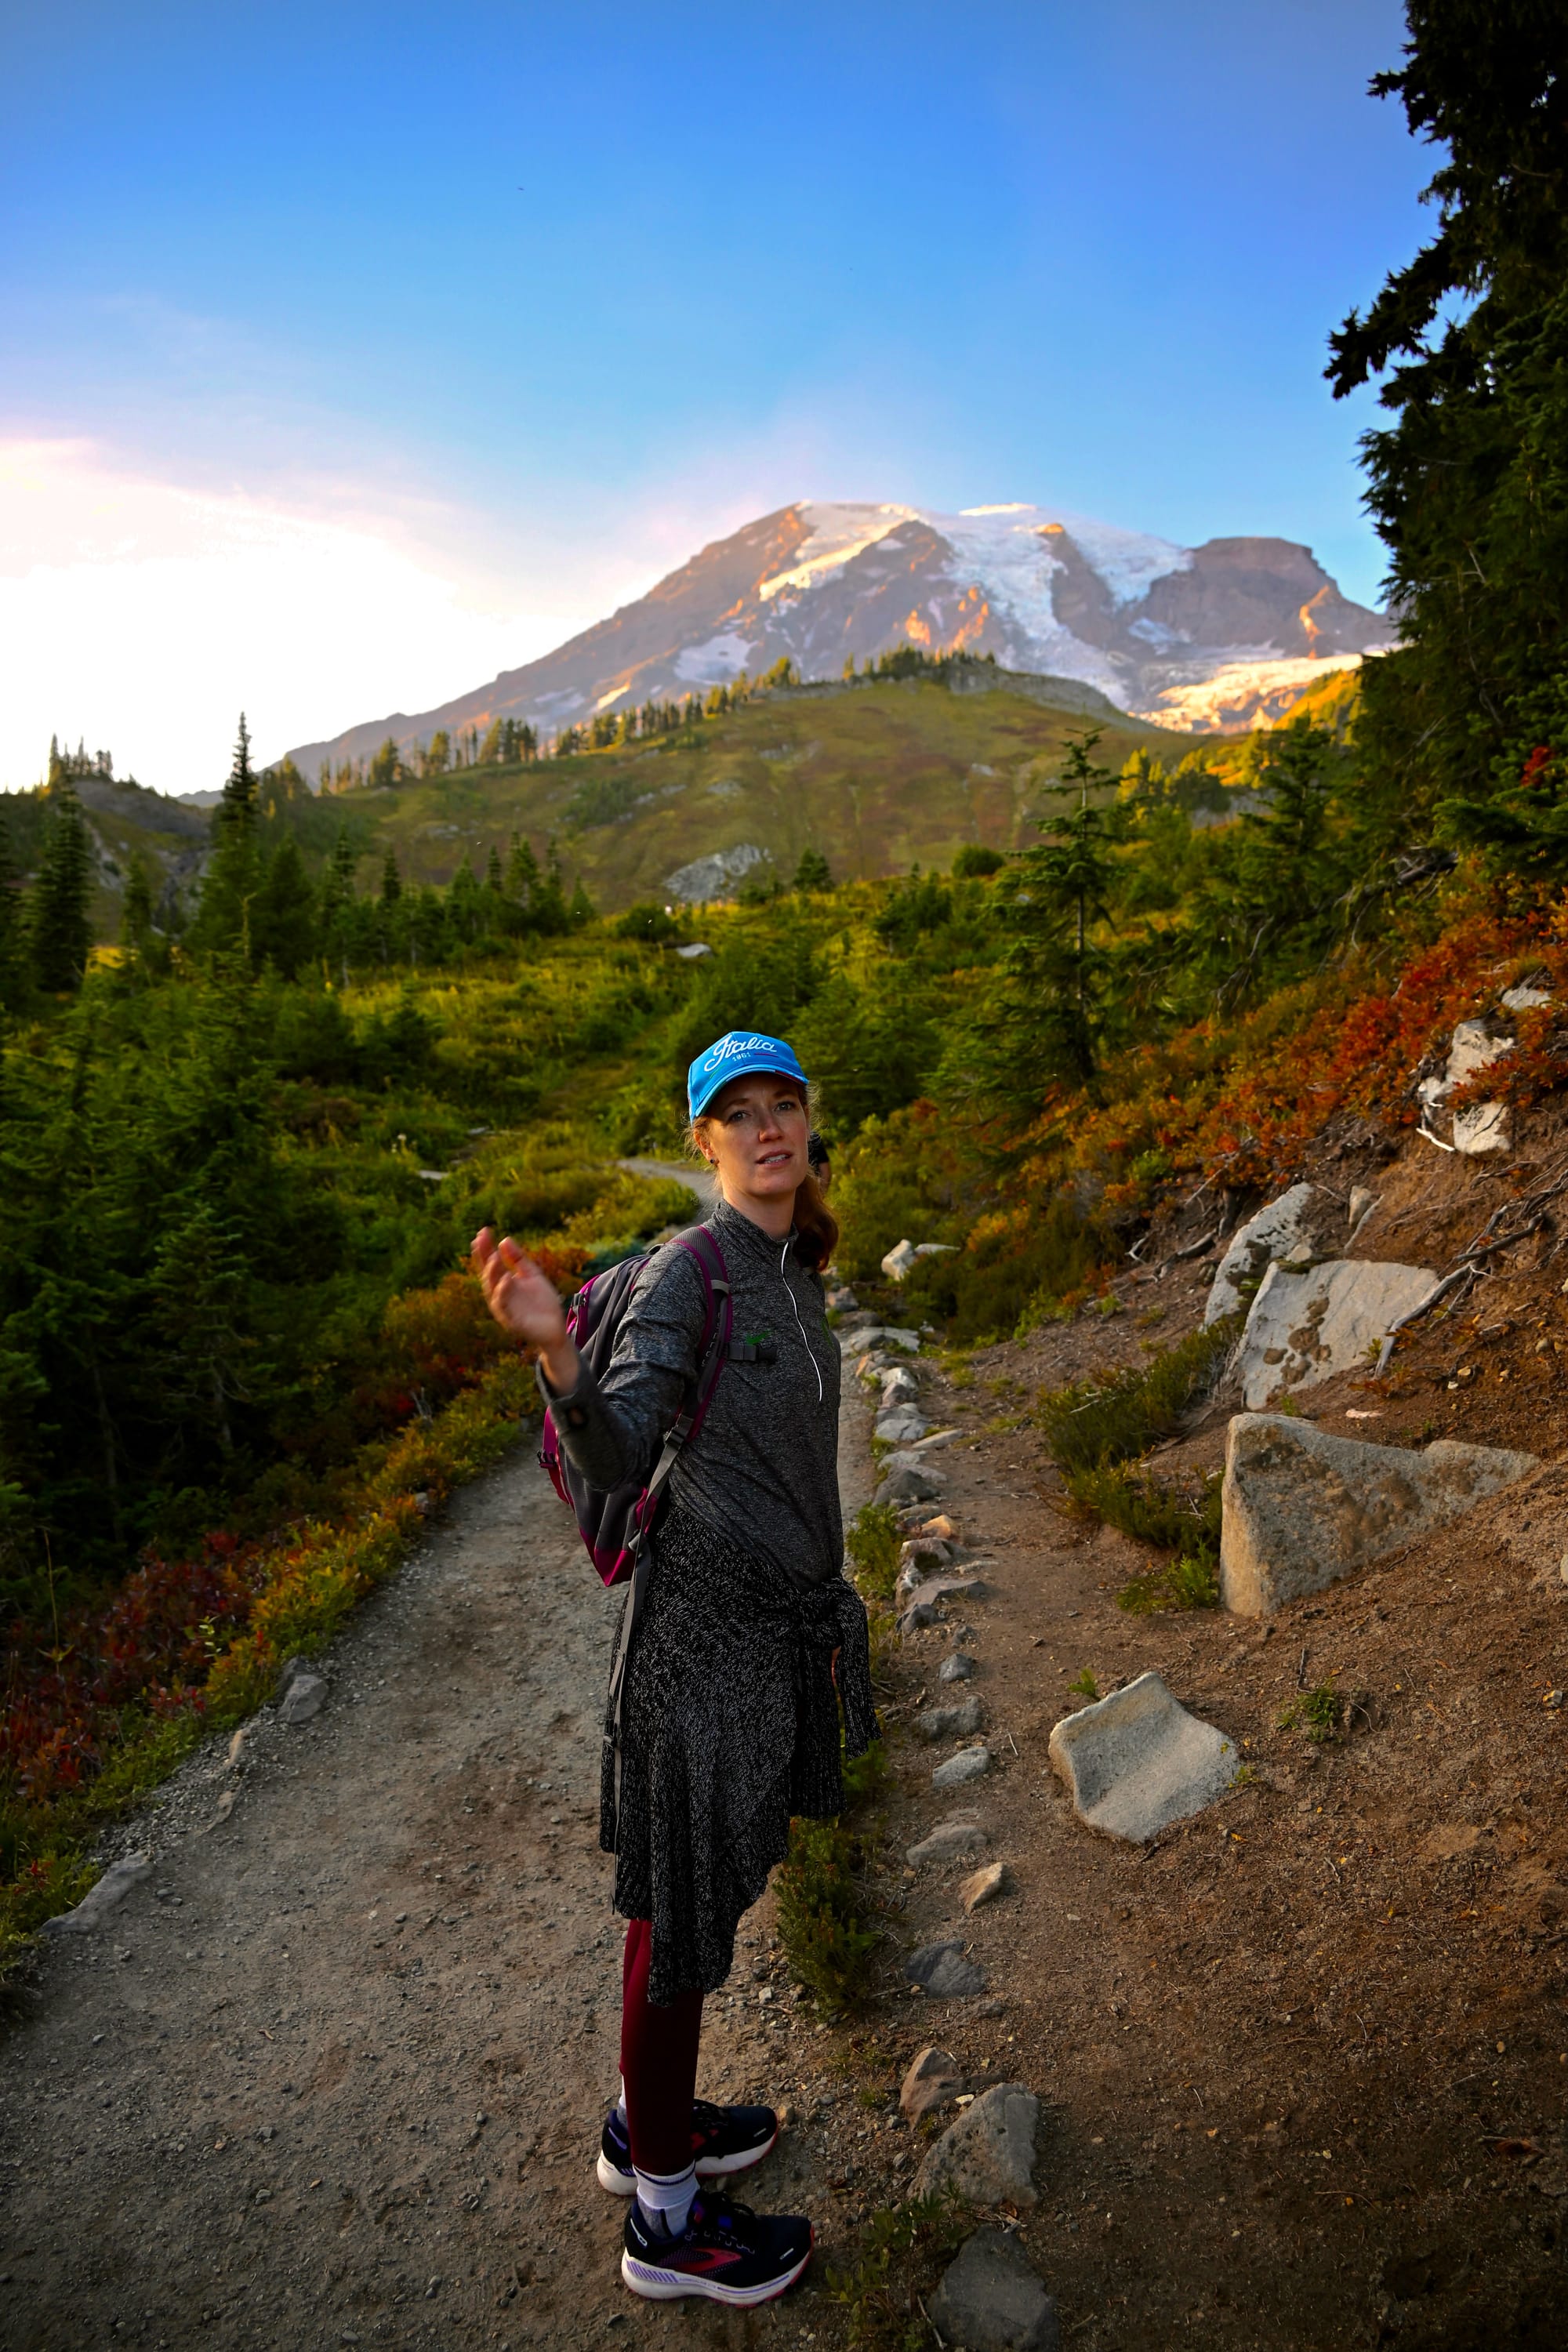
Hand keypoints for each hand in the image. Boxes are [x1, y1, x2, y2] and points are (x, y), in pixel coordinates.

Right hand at [471, 1227, 579, 1390]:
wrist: (555, 1328)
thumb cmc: (542, 1302)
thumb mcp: (532, 1275)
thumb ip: (519, 1259)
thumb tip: (504, 1239)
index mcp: (503, 1283)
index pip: (491, 1264)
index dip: (485, 1249)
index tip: (483, 1231)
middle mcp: (499, 1295)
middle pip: (488, 1274)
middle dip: (484, 1257)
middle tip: (481, 1240)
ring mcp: (504, 1308)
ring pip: (493, 1290)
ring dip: (492, 1274)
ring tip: (494, 1258)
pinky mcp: (512, 1321)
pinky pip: (504, 1306)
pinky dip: (503, 1293)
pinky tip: (507, 1279)